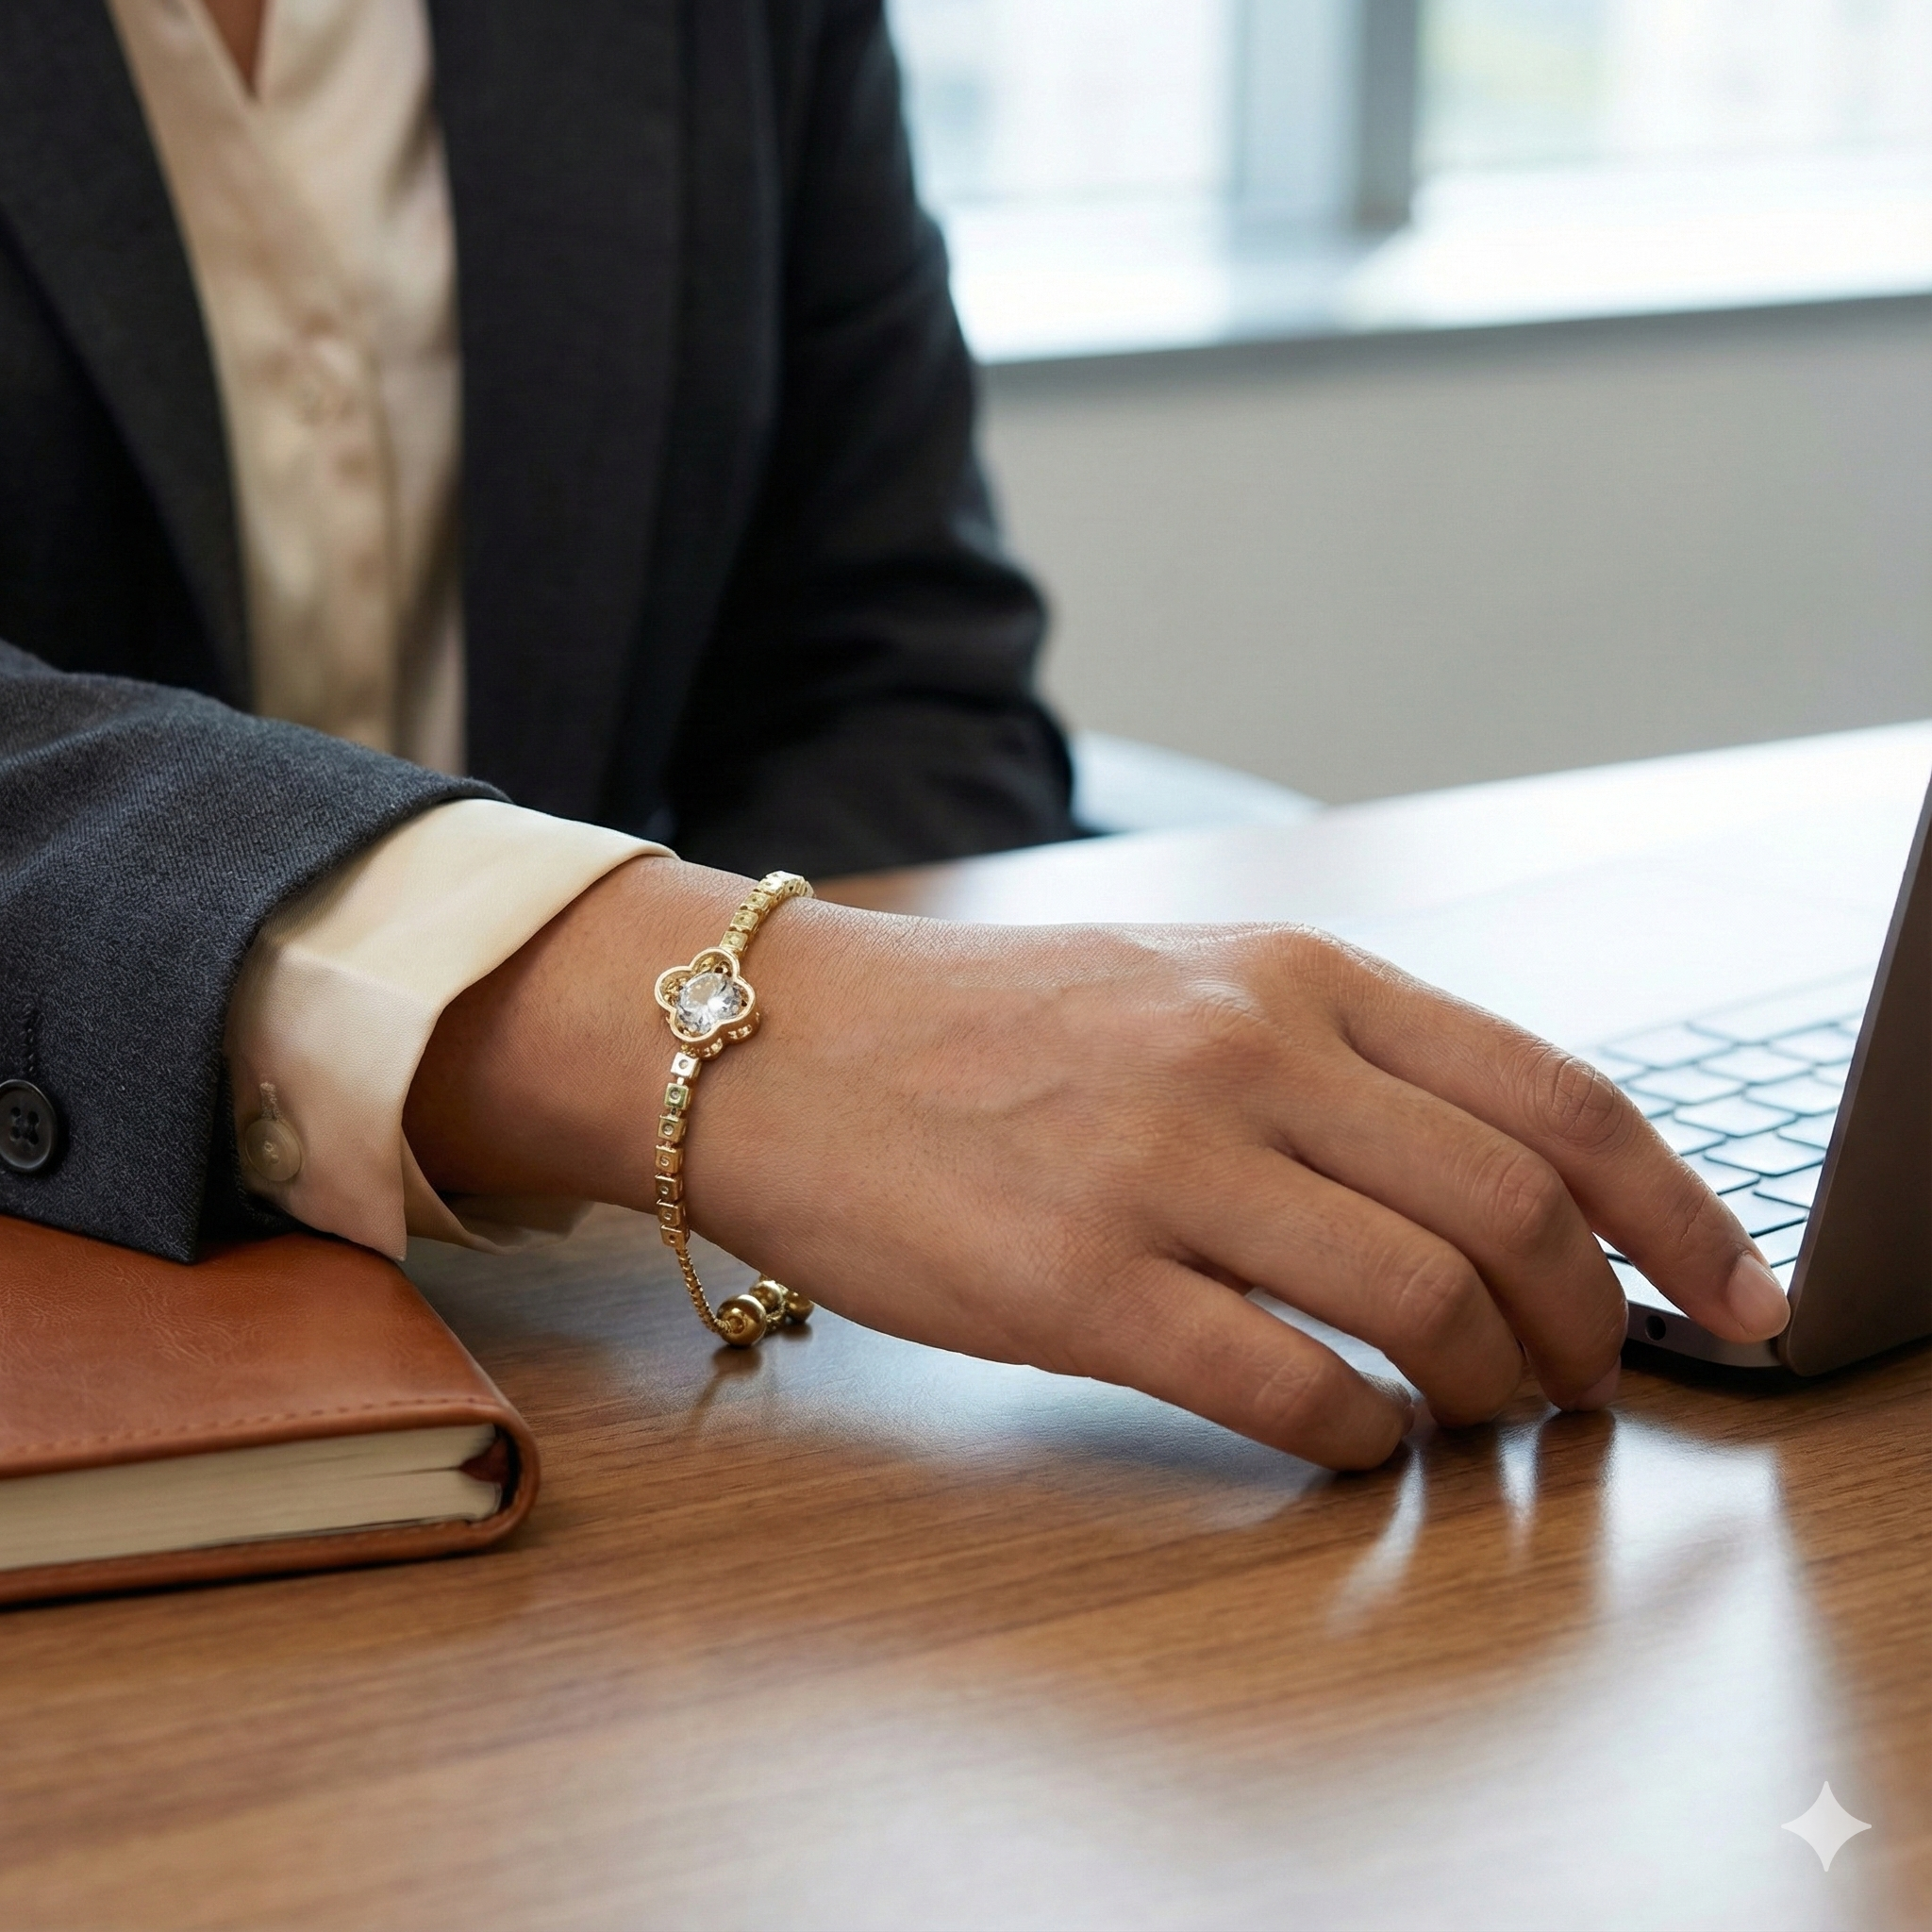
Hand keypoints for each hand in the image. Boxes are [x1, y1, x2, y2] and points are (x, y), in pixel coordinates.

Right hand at [406, 859, 1789, 1469]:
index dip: (1678, 1210)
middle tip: (1584, 1387)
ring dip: (1485, 1394)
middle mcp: (1246, 1054)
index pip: (1555, 1092)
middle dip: (1589, 1328)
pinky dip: (1359, 1439)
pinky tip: (1350, 1440)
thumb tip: (1496, 1178)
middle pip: (1516, 1215)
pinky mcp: (1076, 1283)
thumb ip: (1336, 1055)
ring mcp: (1161, 1167)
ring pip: (1423, 1306)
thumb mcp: (1182, 980)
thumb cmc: (982, 1024)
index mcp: (1292, 976)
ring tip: (1474, 1421)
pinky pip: (1288, 1388)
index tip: (1731, 1292)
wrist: (775, 1046)